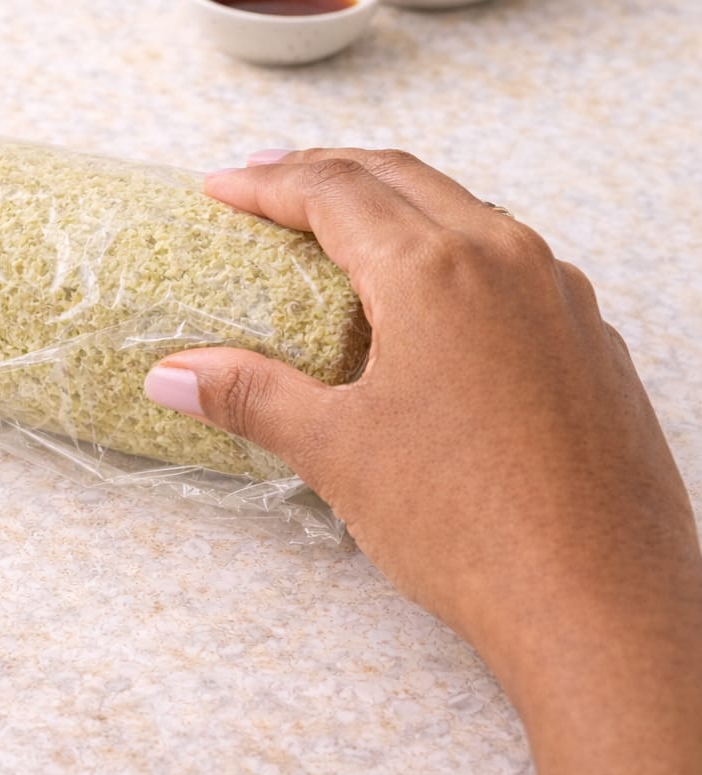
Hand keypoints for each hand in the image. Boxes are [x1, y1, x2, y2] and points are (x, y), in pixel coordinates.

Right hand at [144, 149, 701, 774]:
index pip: (333, 192)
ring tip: (339, 222)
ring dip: (392, 199)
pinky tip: (429, 296)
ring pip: (463, 210)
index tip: (220, 187)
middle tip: (266, 177)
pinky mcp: (591, 340)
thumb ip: (249, 395)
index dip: (266, 185)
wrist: (603, 605)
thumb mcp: (336, 451)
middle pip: (400, 177)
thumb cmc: (469, 525)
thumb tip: (171, 376)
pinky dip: (450, 247)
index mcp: (435, 271)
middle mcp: (507, 260)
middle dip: (324, 168)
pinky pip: (511, 260)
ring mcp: (561, 297)